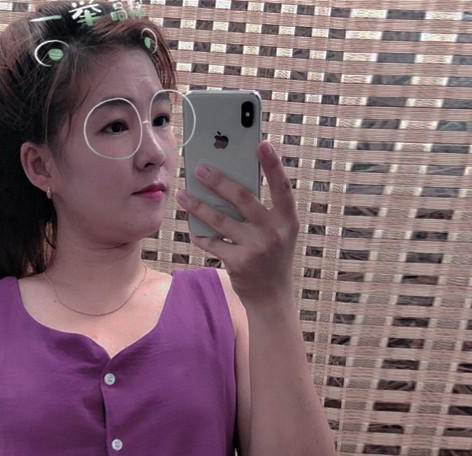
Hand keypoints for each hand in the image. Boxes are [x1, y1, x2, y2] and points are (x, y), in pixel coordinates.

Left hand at [175, 140, 298, 305]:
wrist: (271, 296)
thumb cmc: (272, 258)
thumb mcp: (279, 233)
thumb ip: (264, 212)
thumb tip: (232, 185)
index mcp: (288, 220)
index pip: (282, 187)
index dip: (273, 165)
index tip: (261, 143)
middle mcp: (274, 232)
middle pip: (242, 197)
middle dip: (218, 180)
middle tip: (200, 168)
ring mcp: (256, 248)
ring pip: (220, 219)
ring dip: (198, 205)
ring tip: (183, 195)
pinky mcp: (238, 262)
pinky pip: (213, 243)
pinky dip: (200, 235)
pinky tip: (191, 227)